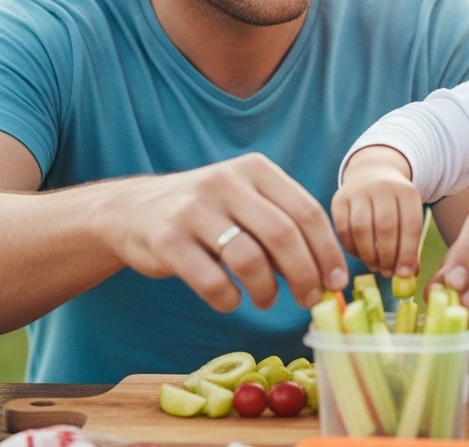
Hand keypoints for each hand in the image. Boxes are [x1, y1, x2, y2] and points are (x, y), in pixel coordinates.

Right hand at [104, 152, 349, 312]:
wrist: (132, 210)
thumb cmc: (205, 213)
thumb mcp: (245, 200)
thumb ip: (282, 224)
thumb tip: (327, 273)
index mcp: (255, 169)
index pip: (306, 210)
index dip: (327, 251)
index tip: (336, 282)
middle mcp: (226, 182)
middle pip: (284, 235)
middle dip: (305, 275)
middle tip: (310, 300)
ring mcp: (194, 209)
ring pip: (250, 260)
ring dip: (267, 291)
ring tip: (267, 300)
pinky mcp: (167, 240)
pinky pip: (212, 282)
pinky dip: (229, 300)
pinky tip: (230, 300)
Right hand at [332, 146, 425, 278]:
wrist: (371, 174)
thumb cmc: (394, 206)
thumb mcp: (407, 216)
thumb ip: (410, 246)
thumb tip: (407, 276)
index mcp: (407, 192)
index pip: (410, 225)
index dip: (408, 253)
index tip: (404, 273)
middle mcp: (383, 187)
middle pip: (385, 228)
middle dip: (387, 256)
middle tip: (387, 272)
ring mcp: (359, 191)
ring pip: (362, 229)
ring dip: (368, 254)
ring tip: (375, 266)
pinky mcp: (339, 199)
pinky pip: (343, 229)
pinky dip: (352, 248)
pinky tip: (360, 255)